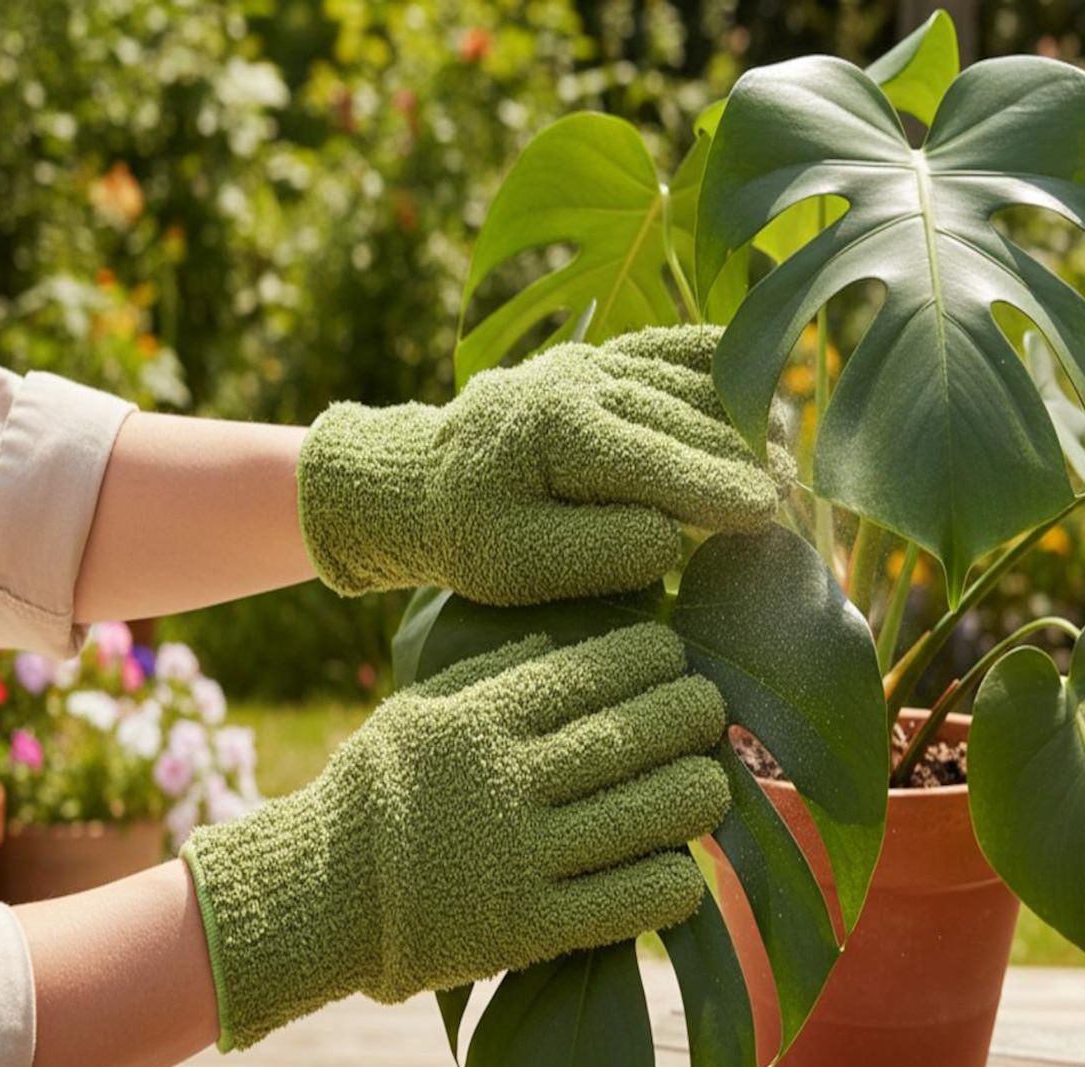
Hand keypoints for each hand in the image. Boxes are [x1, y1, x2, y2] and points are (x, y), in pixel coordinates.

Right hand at [182, 623, 730, 1049]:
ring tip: (713, 778)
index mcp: (476, 724)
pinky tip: (689, 869)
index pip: (582, 676)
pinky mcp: (526, 929)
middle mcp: (503, 784)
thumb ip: (489, 676)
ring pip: (639, 817)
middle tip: (711, 705)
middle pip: (625, 739)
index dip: (644, 658)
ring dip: (694, 793)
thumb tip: (566, 643)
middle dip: (686, 714)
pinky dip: (668, 884)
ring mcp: (518, 859)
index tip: (674, 652)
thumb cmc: (375, 791)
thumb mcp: (416, 712)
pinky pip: (621, 904)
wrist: (323, 896)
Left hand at [297, 324, 794, 604]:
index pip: (658, 462)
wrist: (426, 479)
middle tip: (793, 508)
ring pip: (694, 382)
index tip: (773, 518)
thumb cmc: (472, 533)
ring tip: (783, 464)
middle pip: (688, 420)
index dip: (719, 491)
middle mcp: (582, 380)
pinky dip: (725, 365)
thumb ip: (597, 553)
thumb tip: (674, 536)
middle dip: (745, 463)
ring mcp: (595, 360)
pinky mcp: (604, 357)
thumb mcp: (517, 566)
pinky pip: (679, 347)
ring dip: (745, 422)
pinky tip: (764, 393)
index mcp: (557, 431)